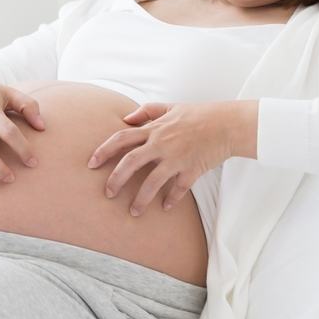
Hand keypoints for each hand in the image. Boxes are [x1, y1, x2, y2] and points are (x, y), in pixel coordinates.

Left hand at [86, 101, 234, 216]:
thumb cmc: (199, 114)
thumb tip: (126, 118)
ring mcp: (176, 158)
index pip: (121, 139)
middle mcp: (161, 144)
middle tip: (107, 193)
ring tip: (133, 212)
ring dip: (141, 199)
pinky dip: (171, 199)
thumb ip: (147, 111)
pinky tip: (165, 208)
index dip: (103, 150)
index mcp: (154, 129)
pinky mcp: (191, 170)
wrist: (227, 124)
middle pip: (130, 162)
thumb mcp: (171, 107)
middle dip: (116, 179)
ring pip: (152, 182)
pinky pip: (178, 189)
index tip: (91, 163)